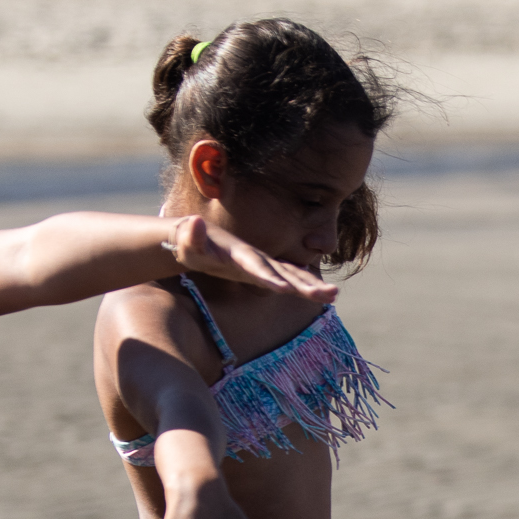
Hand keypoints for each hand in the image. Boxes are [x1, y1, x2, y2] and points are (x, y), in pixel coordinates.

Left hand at [172, 216, 337, 302]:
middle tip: (330, 294)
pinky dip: (304, 283)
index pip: (254, 266)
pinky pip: (288, 276)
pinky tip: (321, 293)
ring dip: (312, 285)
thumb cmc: (187, 244)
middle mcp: (255, 257)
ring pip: (291, 274)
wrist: (196, 236)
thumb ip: (190, 236)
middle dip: (306, 283)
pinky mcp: (263, 269)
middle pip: (284, 271)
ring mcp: (261, 263)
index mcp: (237, 254)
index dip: (267, 276)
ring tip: (334, 296)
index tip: (282, 289)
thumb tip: (193, 222)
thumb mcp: (183, 242)